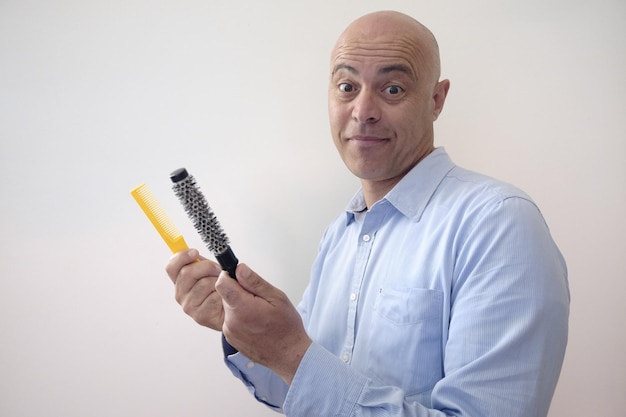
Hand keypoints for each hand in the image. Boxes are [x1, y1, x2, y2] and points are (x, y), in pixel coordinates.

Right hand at [165, 249, 224, 330]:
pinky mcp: (200, 316)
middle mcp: (181, 293)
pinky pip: (213, 298)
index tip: (195, 252)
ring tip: (222, 287)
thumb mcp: (212, 269)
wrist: (235, 307)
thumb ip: (201, 261)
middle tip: (218, 271)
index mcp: (181, 280)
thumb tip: (194, 254)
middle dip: (207, 266)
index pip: (172, 267)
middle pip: (187, 272)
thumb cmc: (223, 287)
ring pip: (203, 284)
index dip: (181, 257)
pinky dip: (223, 295)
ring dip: (218, 281)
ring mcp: (189, 306)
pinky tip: (223, 299)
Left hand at [216, 264, 311, 384]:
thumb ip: (255, 282)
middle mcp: (231, 321)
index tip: (241, 277)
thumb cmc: (286, 327)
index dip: (230, 276)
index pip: (222, 283)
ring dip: (240, 305)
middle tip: (259, 299)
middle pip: (225, 295)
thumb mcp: (277, 298)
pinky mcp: (230, 337)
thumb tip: (239, 268)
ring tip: (259, 313)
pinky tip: (256, 322)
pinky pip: (231, 319)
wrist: (288, 355)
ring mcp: (229, 331)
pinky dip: (240, 317)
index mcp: (242, 308)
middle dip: (239, 292)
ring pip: (229, 307)